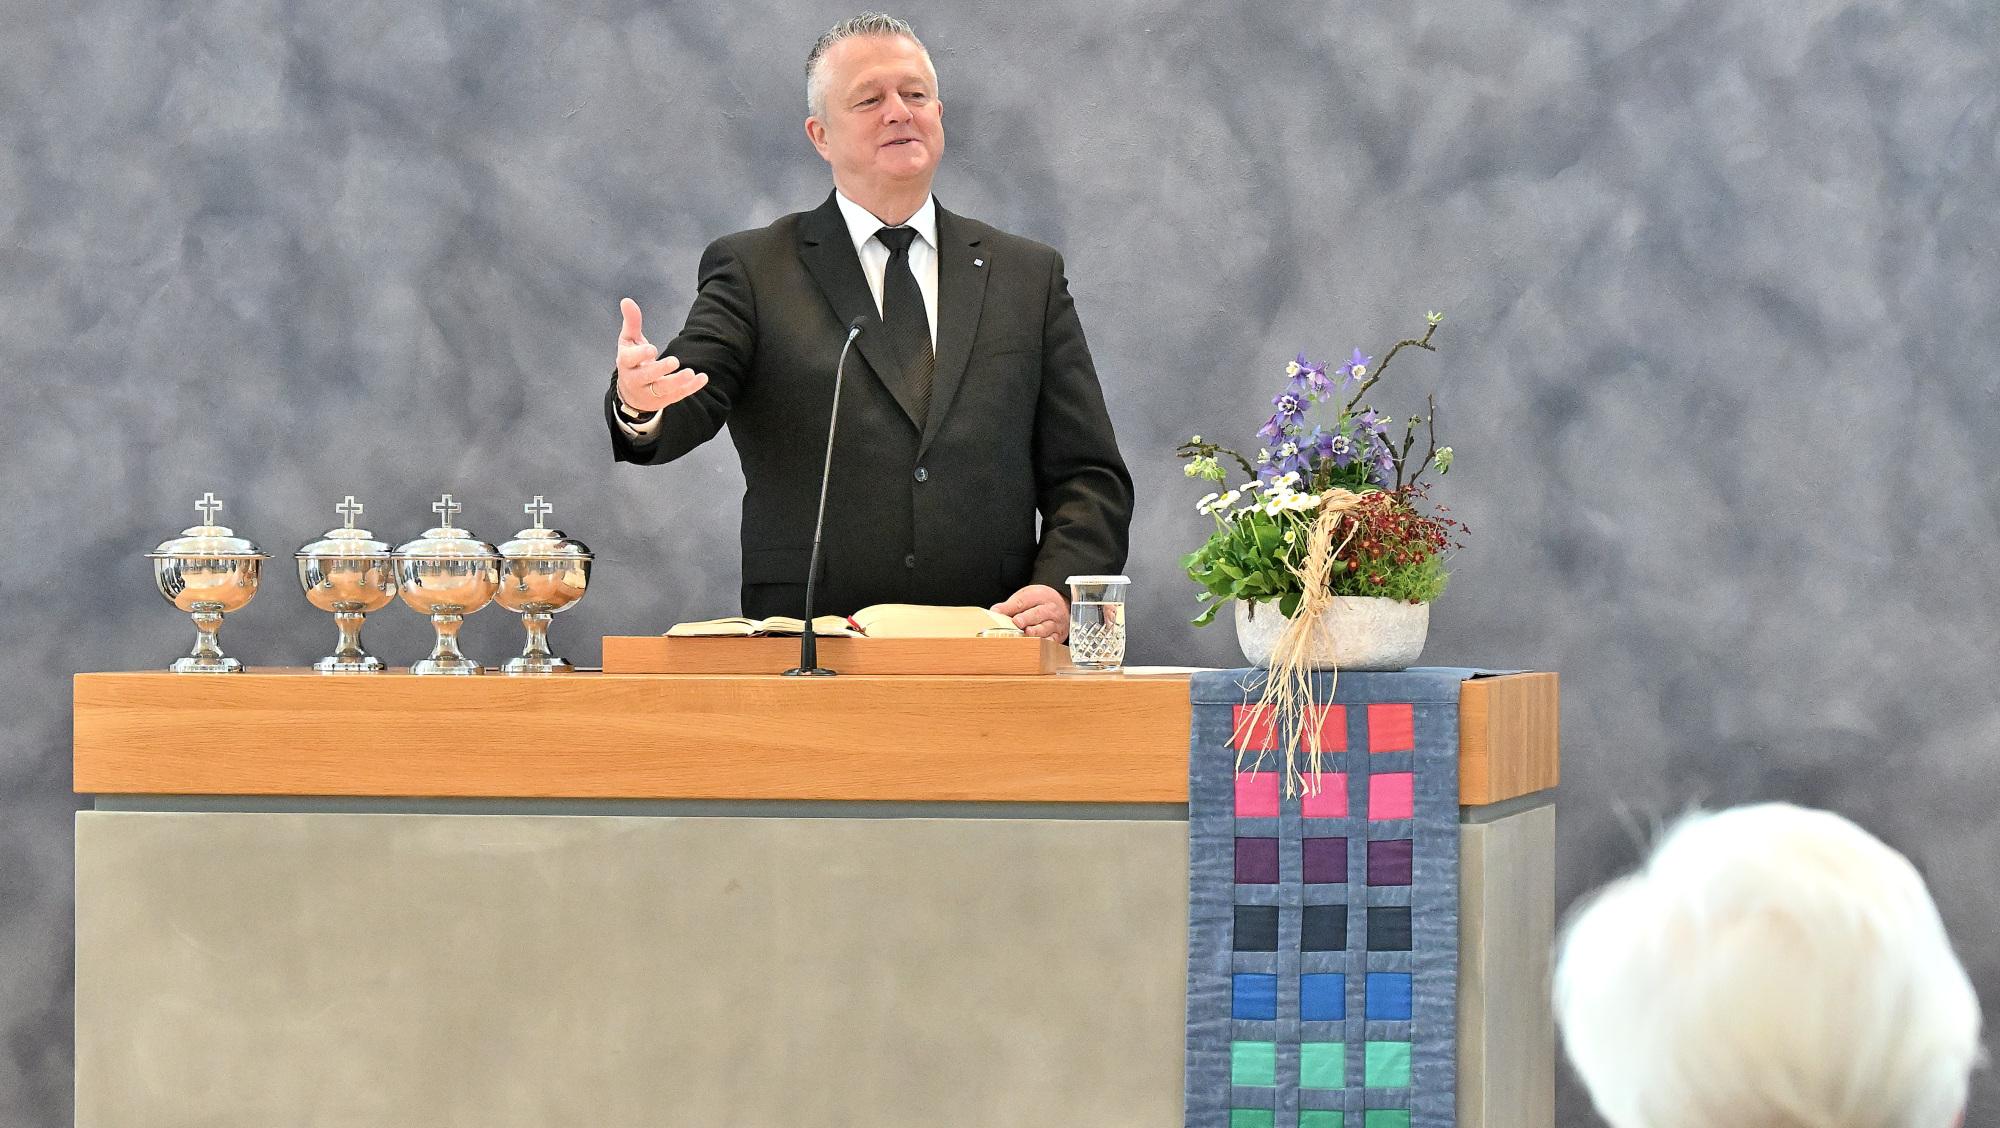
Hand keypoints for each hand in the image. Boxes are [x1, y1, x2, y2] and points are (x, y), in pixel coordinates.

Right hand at [615, 297, 708, 412]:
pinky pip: (678, 395)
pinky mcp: (663, 400)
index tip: (652, 349)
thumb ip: (631, 322)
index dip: (640, 355)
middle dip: (660, 369)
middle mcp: (635, 380)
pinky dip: (691, 388)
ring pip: (663, 389)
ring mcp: (649, 392)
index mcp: (626, 363)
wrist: (631, 393)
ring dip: (677, 382)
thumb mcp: (628, 342)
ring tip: (690, 372)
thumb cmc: (632, 361)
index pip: (629, 360)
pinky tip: (703, 378)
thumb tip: (627, 300)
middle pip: (646, 376)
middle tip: (674, 361)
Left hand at [993, 584, 1068, 641]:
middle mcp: (1049, 609)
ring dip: (1035, 632)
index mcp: (1039, 596)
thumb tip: (994, 611)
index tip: (1000, 612)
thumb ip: (1010, 605)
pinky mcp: (1058, 636)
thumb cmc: (1040, 602)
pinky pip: (1052, 641)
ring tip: (1027, 633)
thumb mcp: (1026, 597)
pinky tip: (1036, 646)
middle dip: (1027, 618)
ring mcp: (1055, 623)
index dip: (1012, 607)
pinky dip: (1044, 644)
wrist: (1063, 605)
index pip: (1024, 600)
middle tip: (1017, 622)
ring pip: (1045, 628)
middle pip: (1037, 613)